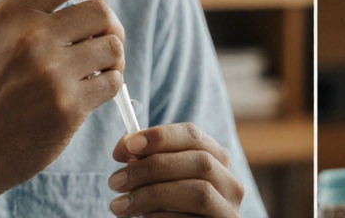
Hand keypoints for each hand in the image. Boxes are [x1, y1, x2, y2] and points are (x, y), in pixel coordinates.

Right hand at [0, 0, 135, 203]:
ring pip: (112, 47)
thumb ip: (39, 13)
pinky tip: (85, 96)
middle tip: (101, 45)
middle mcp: (31, 36)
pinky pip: (112, 82)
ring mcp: (50, 73)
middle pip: (101, 12)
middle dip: (110, 28)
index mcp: (12, 13)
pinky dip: (108, 87)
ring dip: (111, 60)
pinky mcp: (67, 107)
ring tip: (92, 73)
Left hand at [107, 123, 244, 217]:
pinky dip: (160, 217)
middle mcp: (230, 182)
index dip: (160, 136)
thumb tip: (125, 147)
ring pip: (198, 191)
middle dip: (152, 168)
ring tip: (119, 206)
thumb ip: (149, 160)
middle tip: (115, 181)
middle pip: (199, 161)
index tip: (128, 146)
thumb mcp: (162, 180)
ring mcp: (228, 209)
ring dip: (151, 195)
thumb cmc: (170, 207)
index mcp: (216, 159)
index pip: (193, 135)